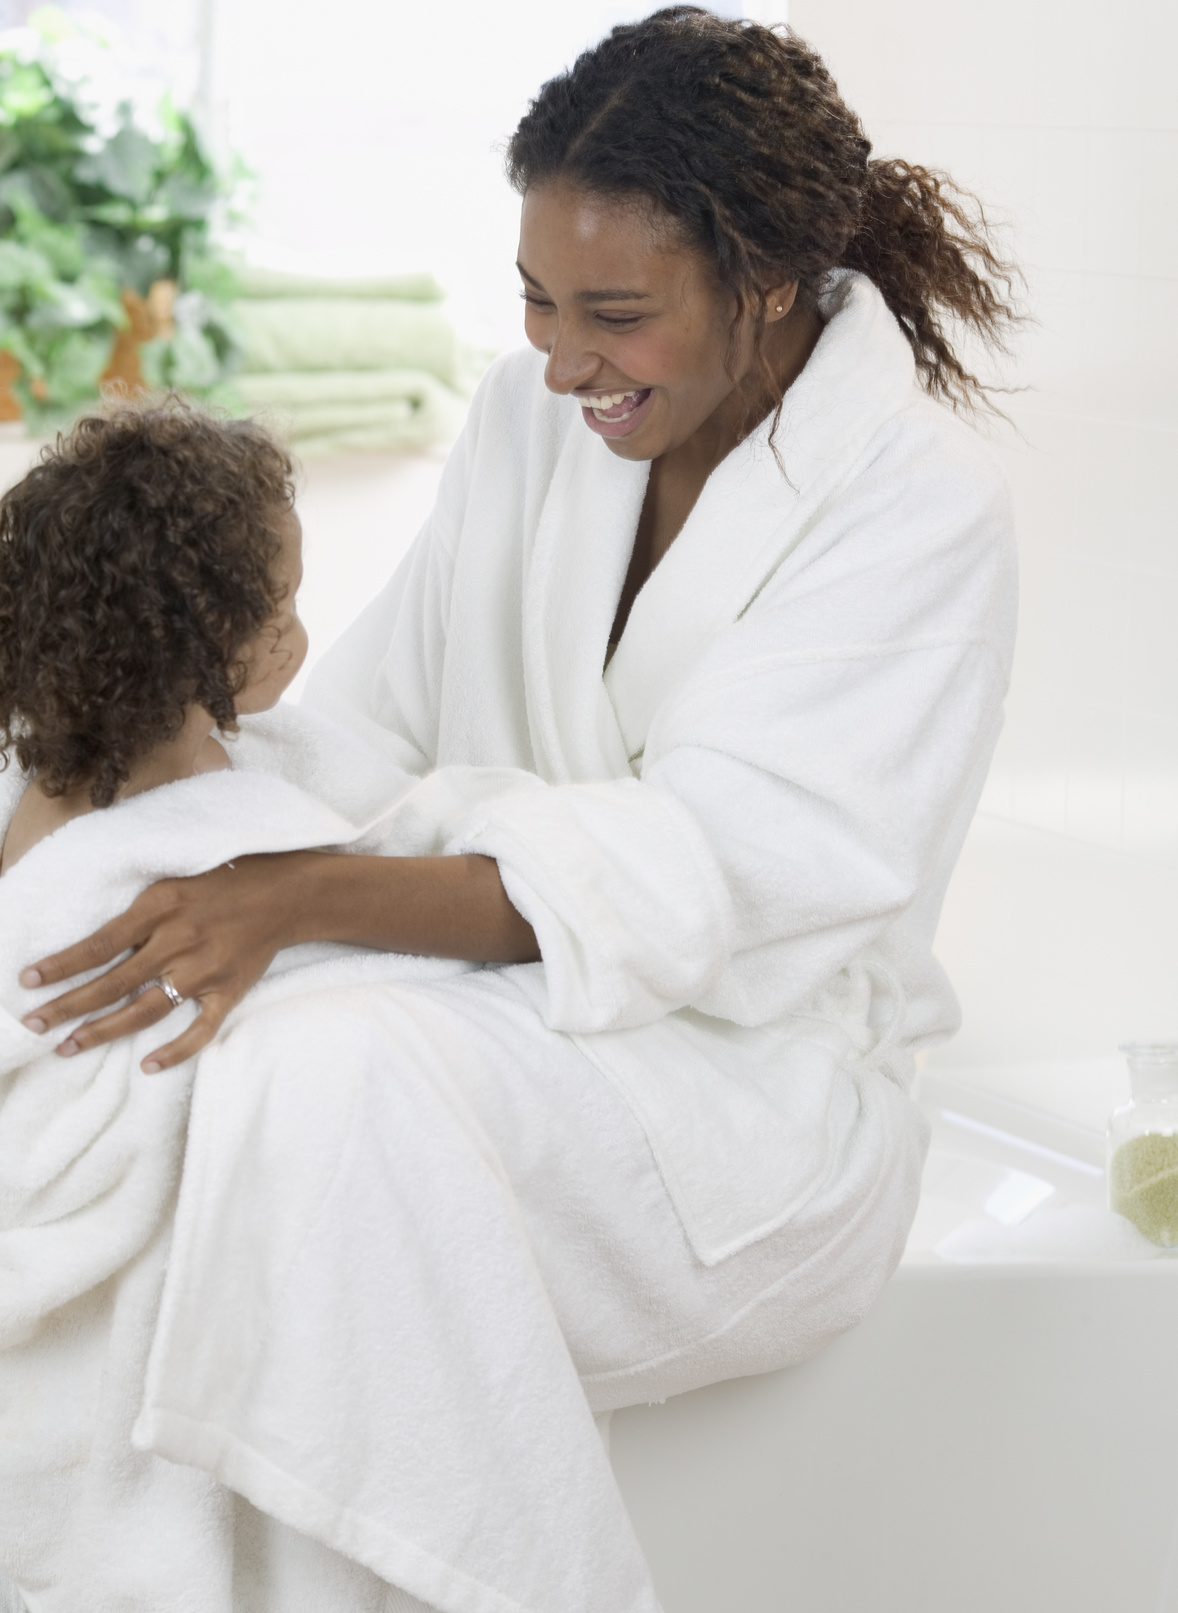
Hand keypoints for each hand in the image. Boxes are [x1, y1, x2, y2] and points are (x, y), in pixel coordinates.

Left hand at [20, 852, 313, 1072]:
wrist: (286, 894)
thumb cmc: (226, 880)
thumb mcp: (174, 881)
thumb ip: (139, 911)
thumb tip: (94, 944)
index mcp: (162, 906)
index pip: (100, 943)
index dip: (62, 964)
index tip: (29, 980)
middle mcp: (180, 940)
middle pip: (113, 982)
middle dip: (68, 1005)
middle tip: (33, 1024)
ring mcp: (205, 970)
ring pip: (145, 1009)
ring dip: (103, 1030)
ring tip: (67, 1047)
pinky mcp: (229, 991)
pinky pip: (200, 1030)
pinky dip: (174, 1050)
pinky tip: (146, 1065)